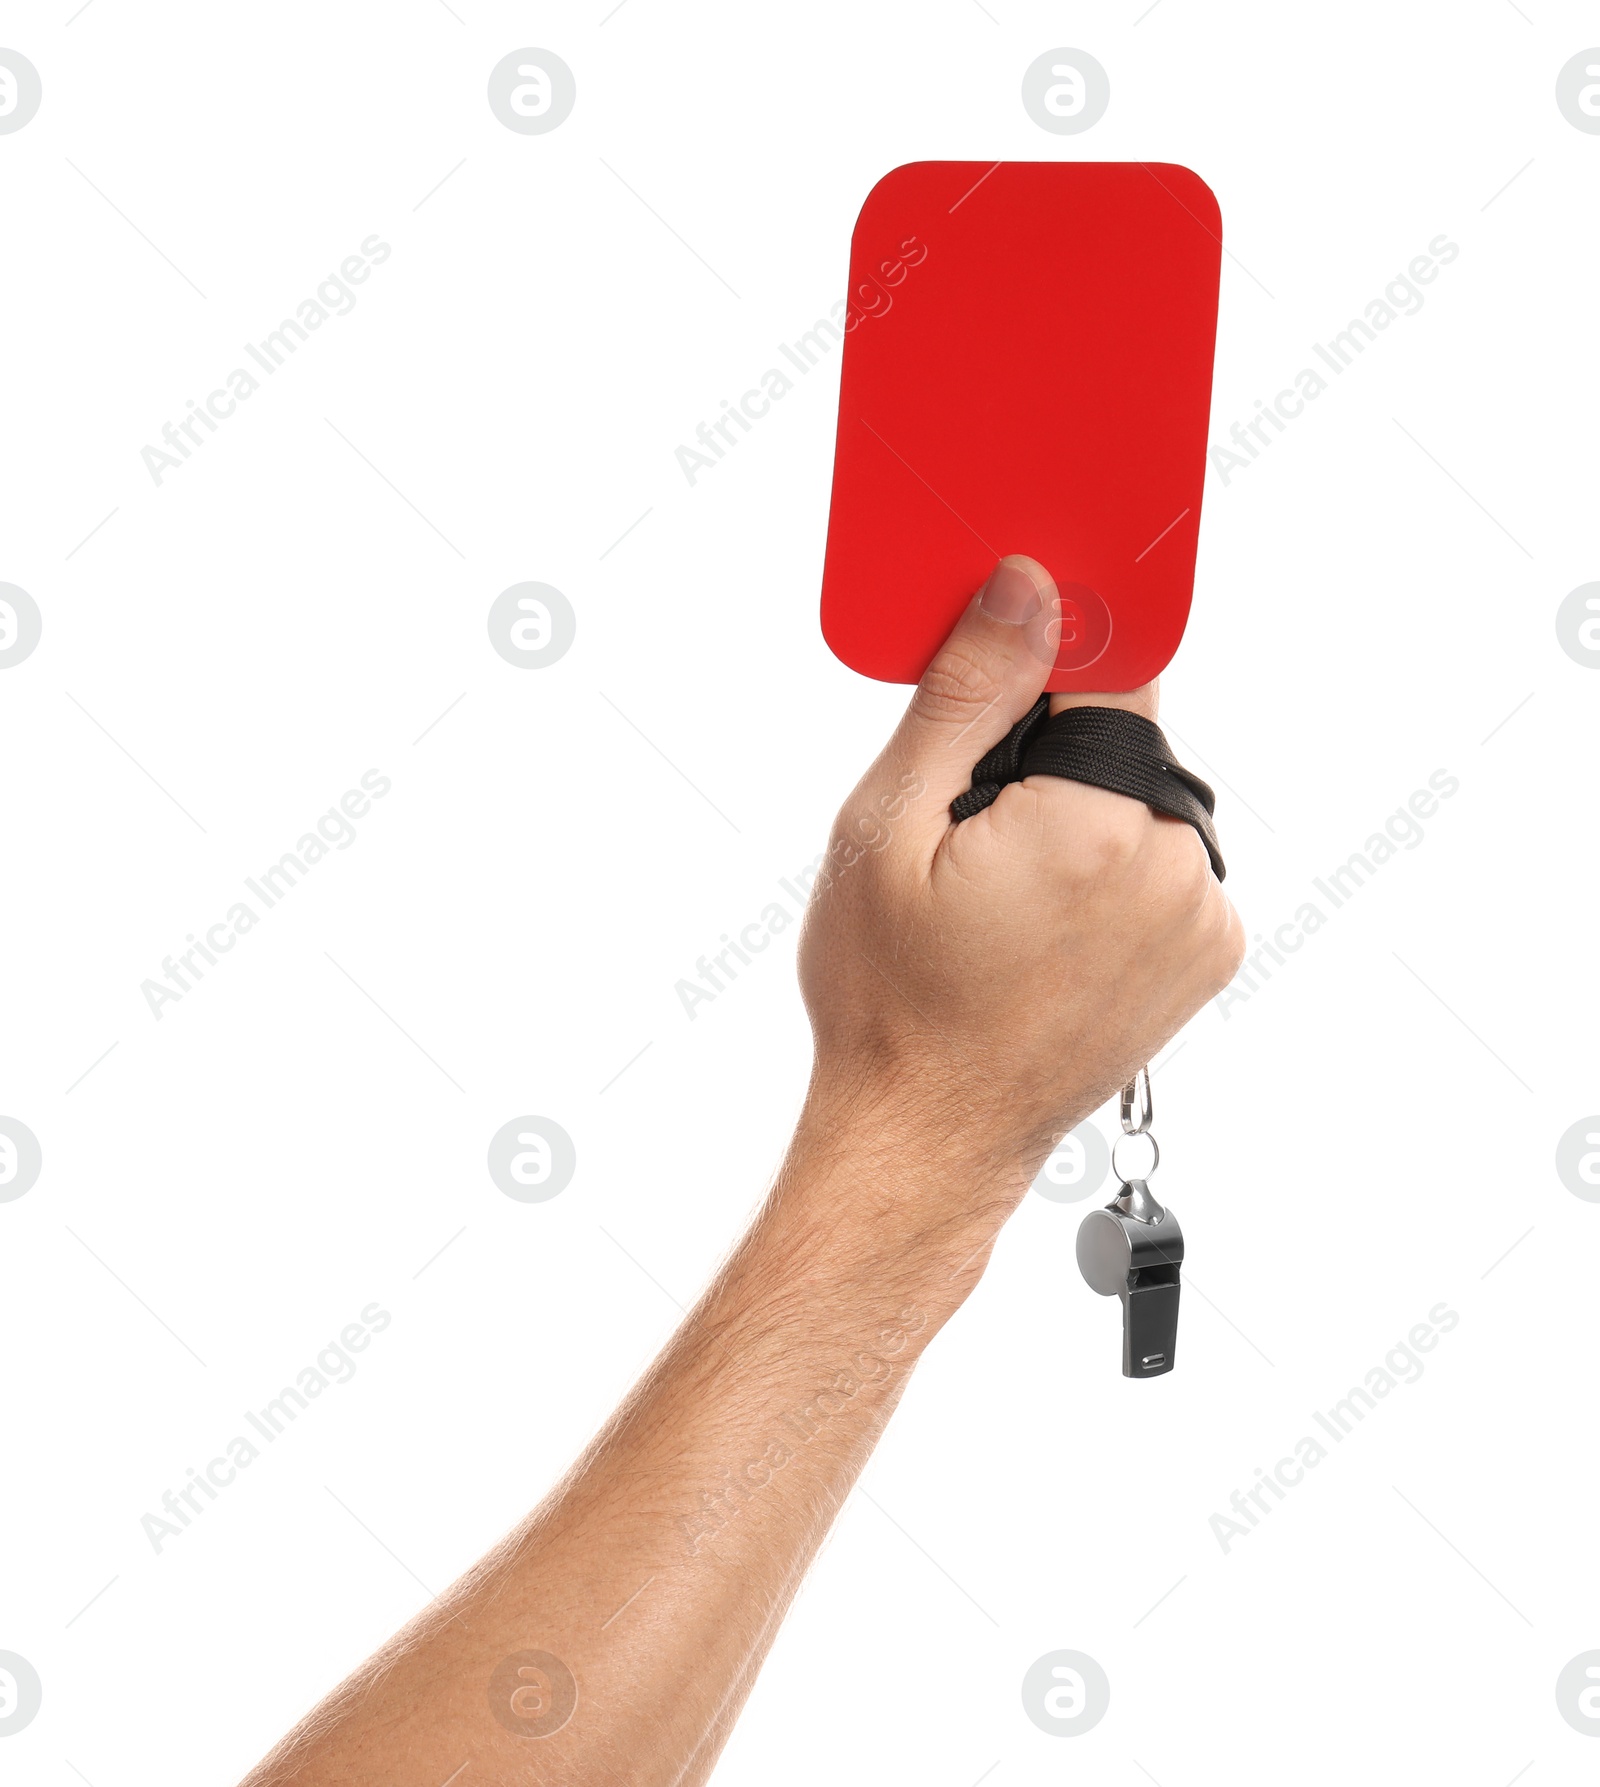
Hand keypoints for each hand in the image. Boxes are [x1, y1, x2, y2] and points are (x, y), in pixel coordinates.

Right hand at [796, 554, 1244, 1225]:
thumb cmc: (891, 1002)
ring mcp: (1199, 920)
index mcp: (1097, 826)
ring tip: (1000, 896)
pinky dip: (1112, 870)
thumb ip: (969, 694)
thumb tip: (1029, 586)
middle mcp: (1175, 869)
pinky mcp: (1206, 956)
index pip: (1112, 664)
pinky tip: (1042, 927)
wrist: (927, 1136)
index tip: (997, 704)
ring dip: (1080, 815)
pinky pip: (1163, 860)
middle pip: (1124, 736)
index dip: (1045, 670)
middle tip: (969, 836)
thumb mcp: (887, 826)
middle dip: (1047, 758)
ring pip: (1141, 799)